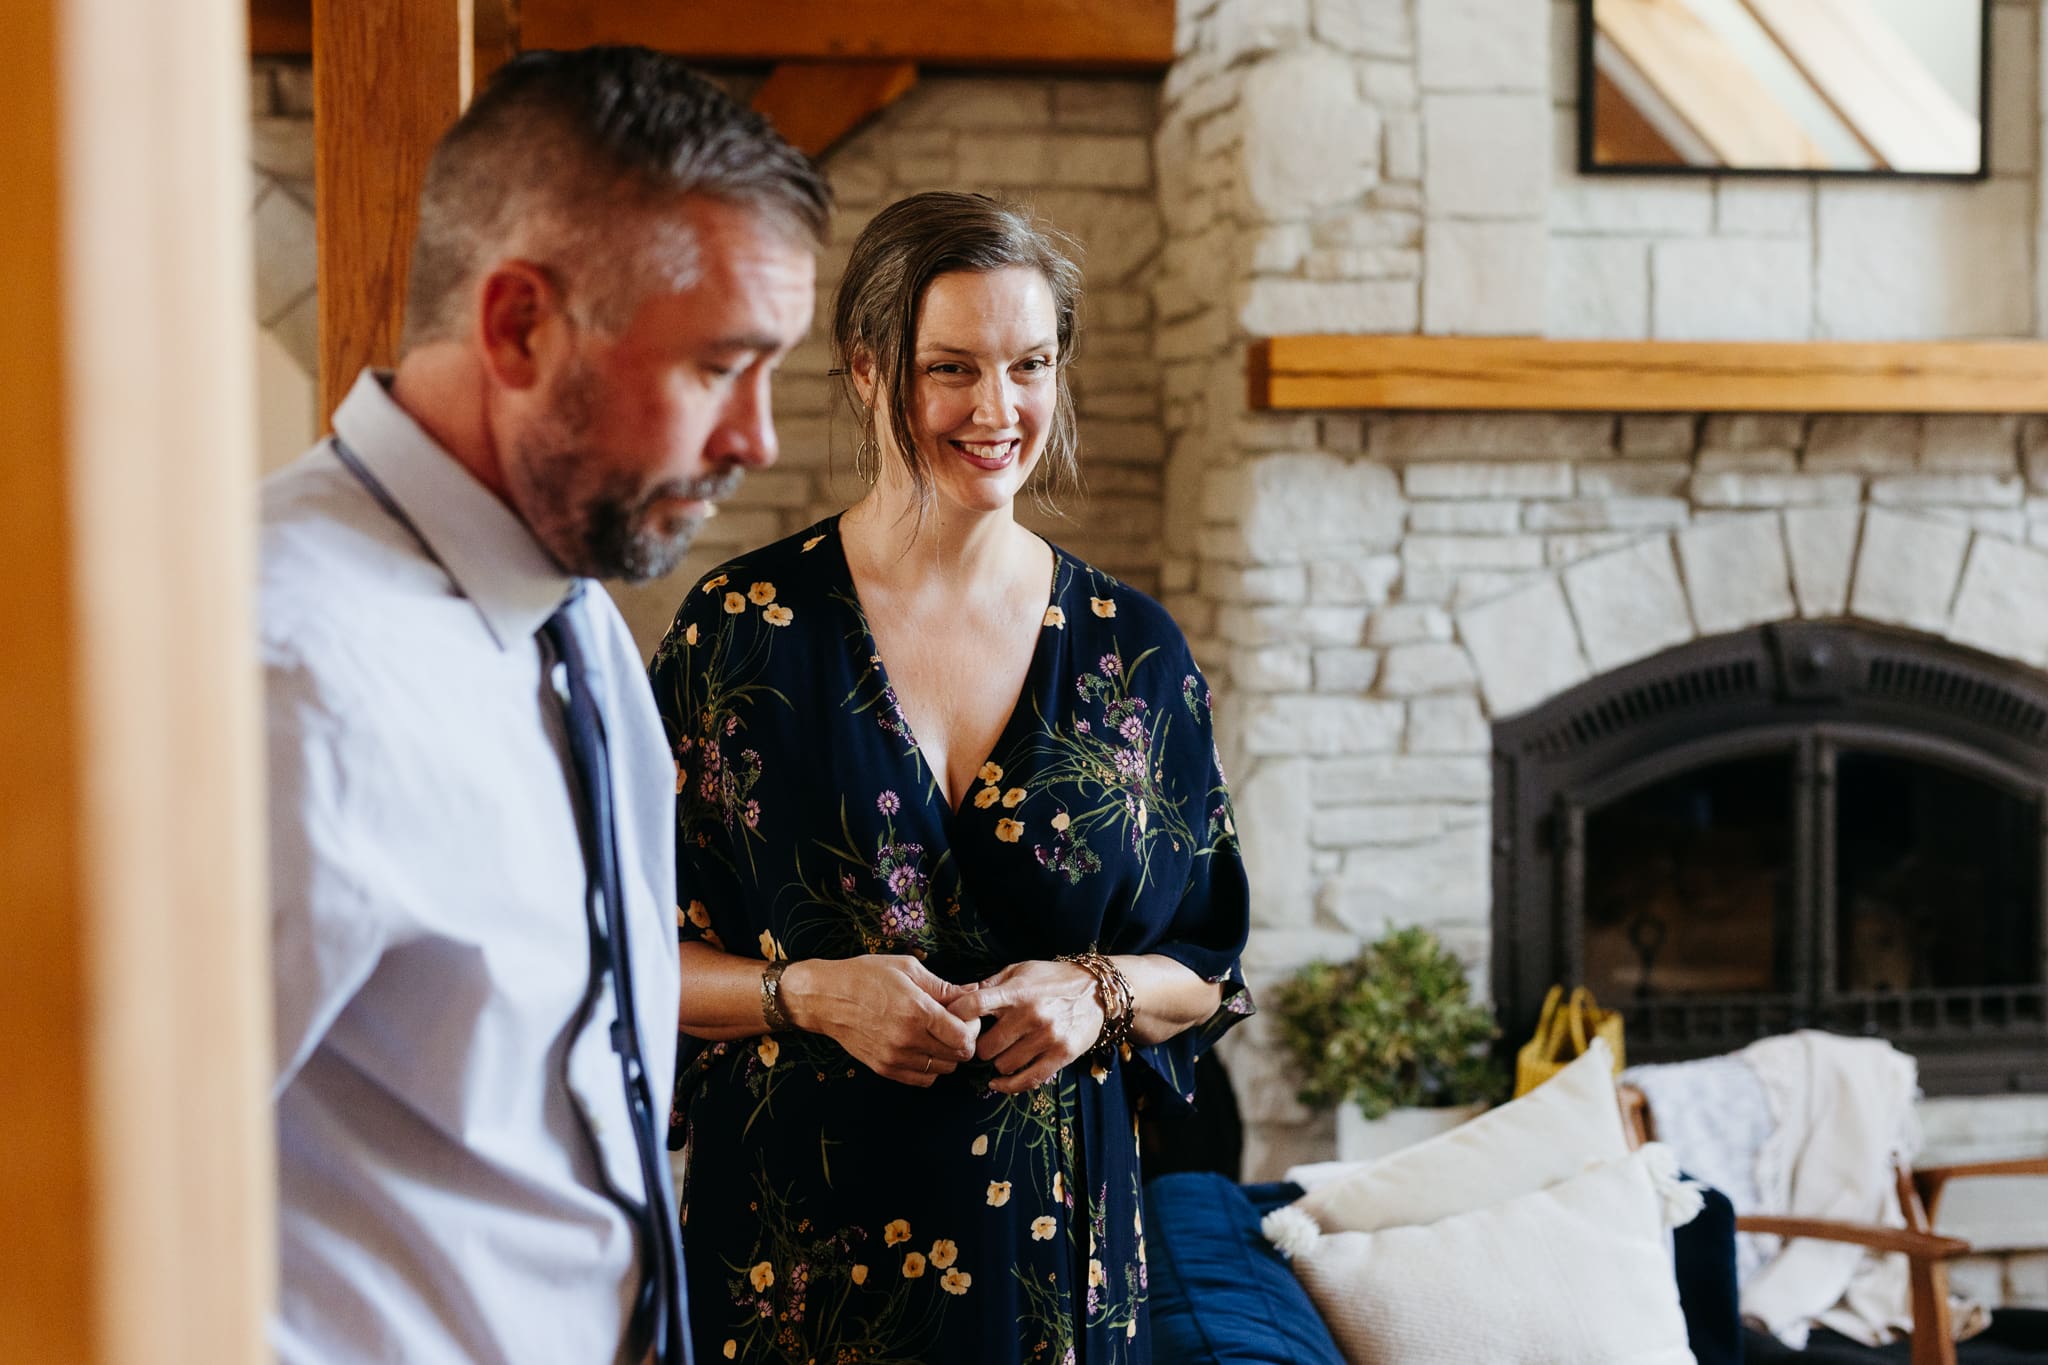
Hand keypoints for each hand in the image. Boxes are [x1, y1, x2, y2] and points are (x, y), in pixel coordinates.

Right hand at [780, 956, 979, 1087]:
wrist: (826, 998)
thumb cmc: (865, 976)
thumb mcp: (907, 969)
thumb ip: (943, 987)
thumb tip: (973, 993)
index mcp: (918, 1012)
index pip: (964, 1038)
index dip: (973, 1028)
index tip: (966, 1016)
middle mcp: (908, 1040)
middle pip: (957, 1057)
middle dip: (963, 1041)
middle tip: (954, 1025)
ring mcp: (895, 1058)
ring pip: (942, 1071)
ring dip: (947, 1055)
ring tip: (936, 1036)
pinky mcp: (884, 1069)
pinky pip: (921, 1080)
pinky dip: (929, 1067)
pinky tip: (922, 1048)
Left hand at [947, 960, 1103, 1093]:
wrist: (1097, 991)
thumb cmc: (1053, 979)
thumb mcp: (1020, 971)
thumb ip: (990, 985)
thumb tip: (957, 999)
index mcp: (1016, 992)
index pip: (973, 1006)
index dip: (956, 1017)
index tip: (952, 1024)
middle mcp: (1031, 1015)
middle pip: (985, 1047)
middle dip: (979, 1047)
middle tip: (983, 1043)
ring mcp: (1047, 1037)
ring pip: (1003, 1066)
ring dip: (997, 1063)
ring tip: (1002, 1053)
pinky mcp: (1061, 1056)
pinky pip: (1026, 1081)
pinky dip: (1007, 1085)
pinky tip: (998, 1082)